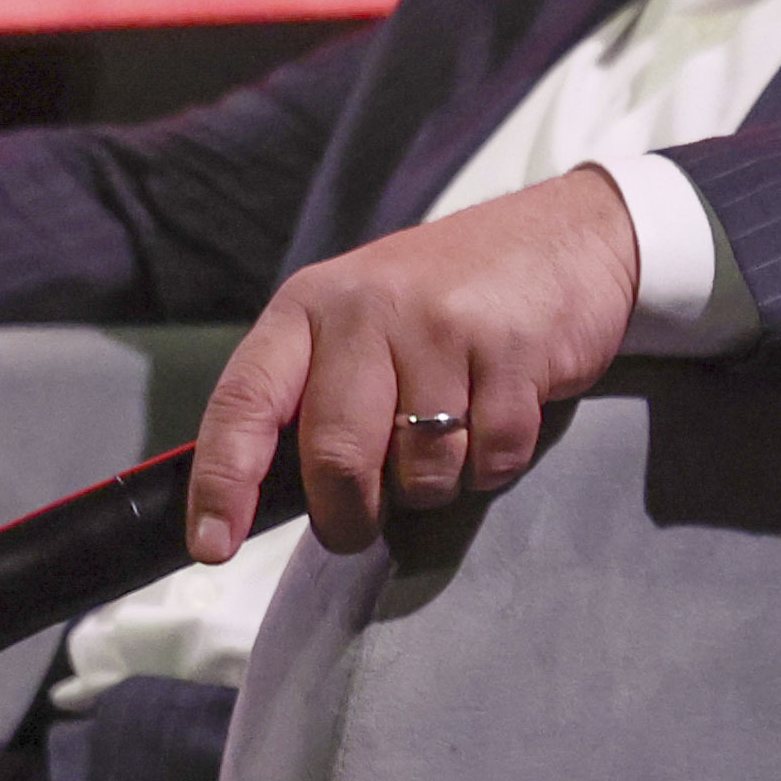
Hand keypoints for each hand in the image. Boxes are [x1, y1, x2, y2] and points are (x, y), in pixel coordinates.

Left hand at [186, 170, 640, 557]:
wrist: (567, 232)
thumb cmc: (447, 292)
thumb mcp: (358, 319)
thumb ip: (315, 392)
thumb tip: (270, 497)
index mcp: (310, 306)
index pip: (246, 401)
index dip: (224, 482)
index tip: (213, 547)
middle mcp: (368, 309)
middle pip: (337, 457)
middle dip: (348, 515)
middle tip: (360, 523)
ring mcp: (443, 327)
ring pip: (421, 471)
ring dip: (435, 486)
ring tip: (449, 439)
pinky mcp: (514, 351)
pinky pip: (491, 459)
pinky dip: (494, 464)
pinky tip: (500, 416)